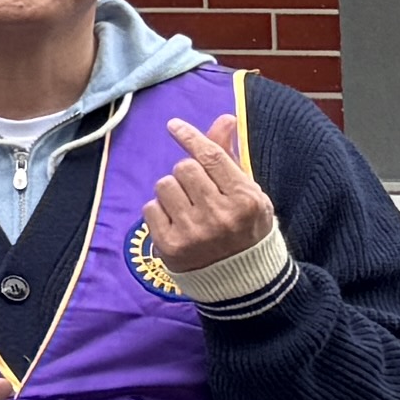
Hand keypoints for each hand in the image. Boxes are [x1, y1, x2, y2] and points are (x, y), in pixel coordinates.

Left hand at [145, 111, 279, 283]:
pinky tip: (178, 224)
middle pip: (184, 167)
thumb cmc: (245, 228)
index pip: (211, 157)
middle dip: (187, 174)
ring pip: (164, 185)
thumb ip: (231, 156)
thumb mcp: (249, 193)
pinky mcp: (171, 246)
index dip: (190, 137)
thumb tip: (226, 118)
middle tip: (198, 192)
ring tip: (188, 209)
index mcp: (246, 199)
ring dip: (172, 192)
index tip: (174, 126)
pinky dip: (160, 212)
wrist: (242, 280)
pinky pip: (150, 208)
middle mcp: (220, 215)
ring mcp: (195, 232)